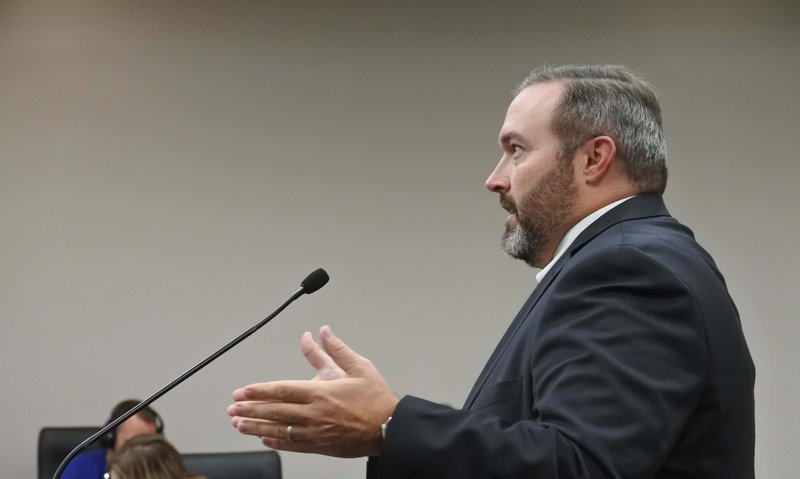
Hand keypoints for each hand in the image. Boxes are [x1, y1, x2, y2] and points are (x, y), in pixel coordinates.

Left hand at [228, 325, 398, 457]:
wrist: (390, 429)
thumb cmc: (376, 399)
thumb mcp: (358, 367)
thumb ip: (336, 349)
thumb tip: (321, 332)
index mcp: (322, 392)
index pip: (282, 390)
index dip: (259, 391)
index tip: (242, 391)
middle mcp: (315, 413)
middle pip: (275, 411)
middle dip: (250, 410)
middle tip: (232, 408)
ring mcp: (316, 432)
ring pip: (279, 429)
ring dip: (256, 427)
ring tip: (239, 424)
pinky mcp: (320, 446)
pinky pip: (292, 445)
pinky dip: (275, 441)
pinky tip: (264, 438)